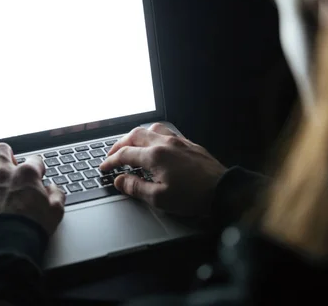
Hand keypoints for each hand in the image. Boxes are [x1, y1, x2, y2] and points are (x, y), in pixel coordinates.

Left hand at [0, 143, 65, 234]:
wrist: (8, 244)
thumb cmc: (32, 227)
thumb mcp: (56, 211)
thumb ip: (57, 195)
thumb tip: (54, 188)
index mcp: (27, 174)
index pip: (35, 159)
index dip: (38, 167)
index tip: (38, 175)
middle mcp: (5, 173)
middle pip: (2, 149)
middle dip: (5, 153)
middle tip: (8, 161)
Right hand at [99, 123, 226, 216]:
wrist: (223, 191)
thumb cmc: (193, 196)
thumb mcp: (159, 198)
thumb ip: (136, 187)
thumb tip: (120, 180)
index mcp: (155, 156)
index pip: (125, 154)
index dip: (111, 161)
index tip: (104, 168)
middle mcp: (165, 143)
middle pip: (134, 136)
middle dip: (119, 144)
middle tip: (112, 155)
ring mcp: (178, 141)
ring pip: (150, 129)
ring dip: (136, 136)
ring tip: (131, 146)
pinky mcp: (189, 144)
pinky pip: (166, 132)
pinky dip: (153, 135)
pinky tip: (154, 145)